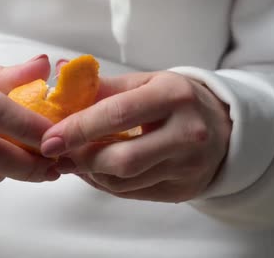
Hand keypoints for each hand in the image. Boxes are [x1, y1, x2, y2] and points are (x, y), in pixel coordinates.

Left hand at [41, 71, 231, 202]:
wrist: (223, 127)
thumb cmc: (176, 101)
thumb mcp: (146, 83)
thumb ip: (103, 87)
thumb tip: (60, 80)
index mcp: (173, 96)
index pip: (118, 115)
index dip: (78, 128)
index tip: (50, 138)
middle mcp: (186, 132)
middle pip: (122, 159)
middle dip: (82, 159)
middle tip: (59, 154)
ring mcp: (188, 165)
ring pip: (125, 182)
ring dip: (90, 174)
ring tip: (75, 160)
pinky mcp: (184, 189)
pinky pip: (133, 194)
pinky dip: (107, 184)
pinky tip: (96, 171)